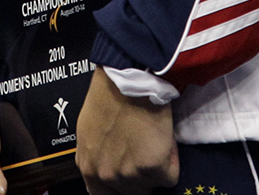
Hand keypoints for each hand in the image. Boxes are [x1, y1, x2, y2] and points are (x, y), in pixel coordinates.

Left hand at [75, 70, 178, 193]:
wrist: (129, 76)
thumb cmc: (109, 94)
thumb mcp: (89, 129)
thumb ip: (95, 156)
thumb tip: (107, 168)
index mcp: (88, 167)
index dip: (118, 188)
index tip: (130, 176)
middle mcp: (106, 176)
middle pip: (131, 193)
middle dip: (138, 174)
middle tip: (141, 148)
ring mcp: (129, 174)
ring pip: (150, 184)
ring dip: (154, 166)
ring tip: (150, 137)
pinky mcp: (153, 167)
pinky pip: (169, 176)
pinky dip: (171, 160)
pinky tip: (161, 137)